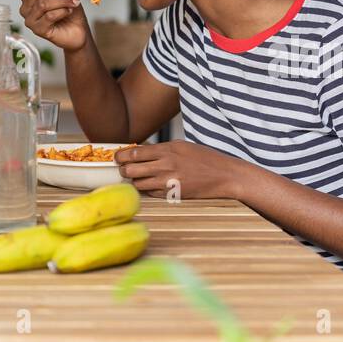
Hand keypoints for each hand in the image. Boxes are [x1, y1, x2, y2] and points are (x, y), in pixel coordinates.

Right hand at [18, 0, 90, 51]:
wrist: (78, 31)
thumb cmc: (69, 10)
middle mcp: (26, 7)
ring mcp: (30, 20)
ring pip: (43, 4)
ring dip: (63, 1)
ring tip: (75, 2)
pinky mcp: (38, 30)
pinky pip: (49, 16)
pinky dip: (62, 11)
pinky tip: (69, 11)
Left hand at [115, 141, 245, 199]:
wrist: (225, 175)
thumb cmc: (205, 159)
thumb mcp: (182, 147)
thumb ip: (161, 150)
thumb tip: (139, 152)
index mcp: (168, 150)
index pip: (134, 153)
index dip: (121, 156)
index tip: (117, 157)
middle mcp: (166, 165)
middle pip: (131, 169)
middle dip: (124, 170)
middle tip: (124, 169)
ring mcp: (168, 181)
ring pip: (138, 183)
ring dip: (134, 181)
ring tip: (137, 178)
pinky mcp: (172, 194)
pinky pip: (150, 193)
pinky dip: (147, 190)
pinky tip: (151, 185)